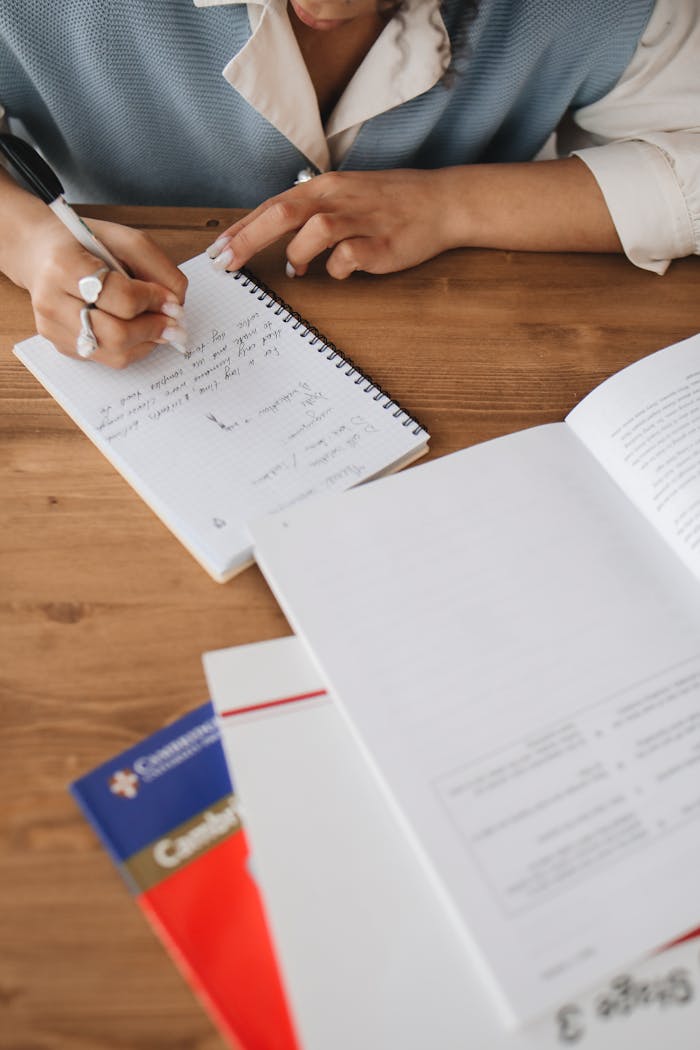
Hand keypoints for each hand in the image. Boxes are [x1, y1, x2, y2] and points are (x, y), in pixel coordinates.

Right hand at [17, 214, 187, 367]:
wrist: (41, 253)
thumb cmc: (85, 243)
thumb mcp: (126, 240)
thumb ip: (158, 269)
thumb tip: (177, 306)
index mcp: (63, 265)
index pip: (120, 297)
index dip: (154, 302)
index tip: (172, 301)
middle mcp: (51, 301)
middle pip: (116, 334)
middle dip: (153, 329)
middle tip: (174, 322)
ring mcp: (53, 328)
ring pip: (113, 353)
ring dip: (146, 343)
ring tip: (160, 327)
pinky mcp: (60, 345)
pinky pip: (107, 358)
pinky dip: (132, 348)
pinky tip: (139, 331)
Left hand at [208, 169, 456, 278]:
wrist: (440, 202)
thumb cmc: (388, 204)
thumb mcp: (344, 198)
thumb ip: (309, 214)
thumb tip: (274, 237)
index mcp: (325, 187)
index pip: (272, 205)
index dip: (242, 229)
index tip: (216, 251)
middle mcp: (338, 198)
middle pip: (282, 213)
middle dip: (249, 239)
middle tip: (226, 264)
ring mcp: (360, 219)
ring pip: (315, 230)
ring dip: (298, 253)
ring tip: (298, 270)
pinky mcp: (381, 243)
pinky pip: (349, 256)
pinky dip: (338, 269)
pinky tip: (341, 271)